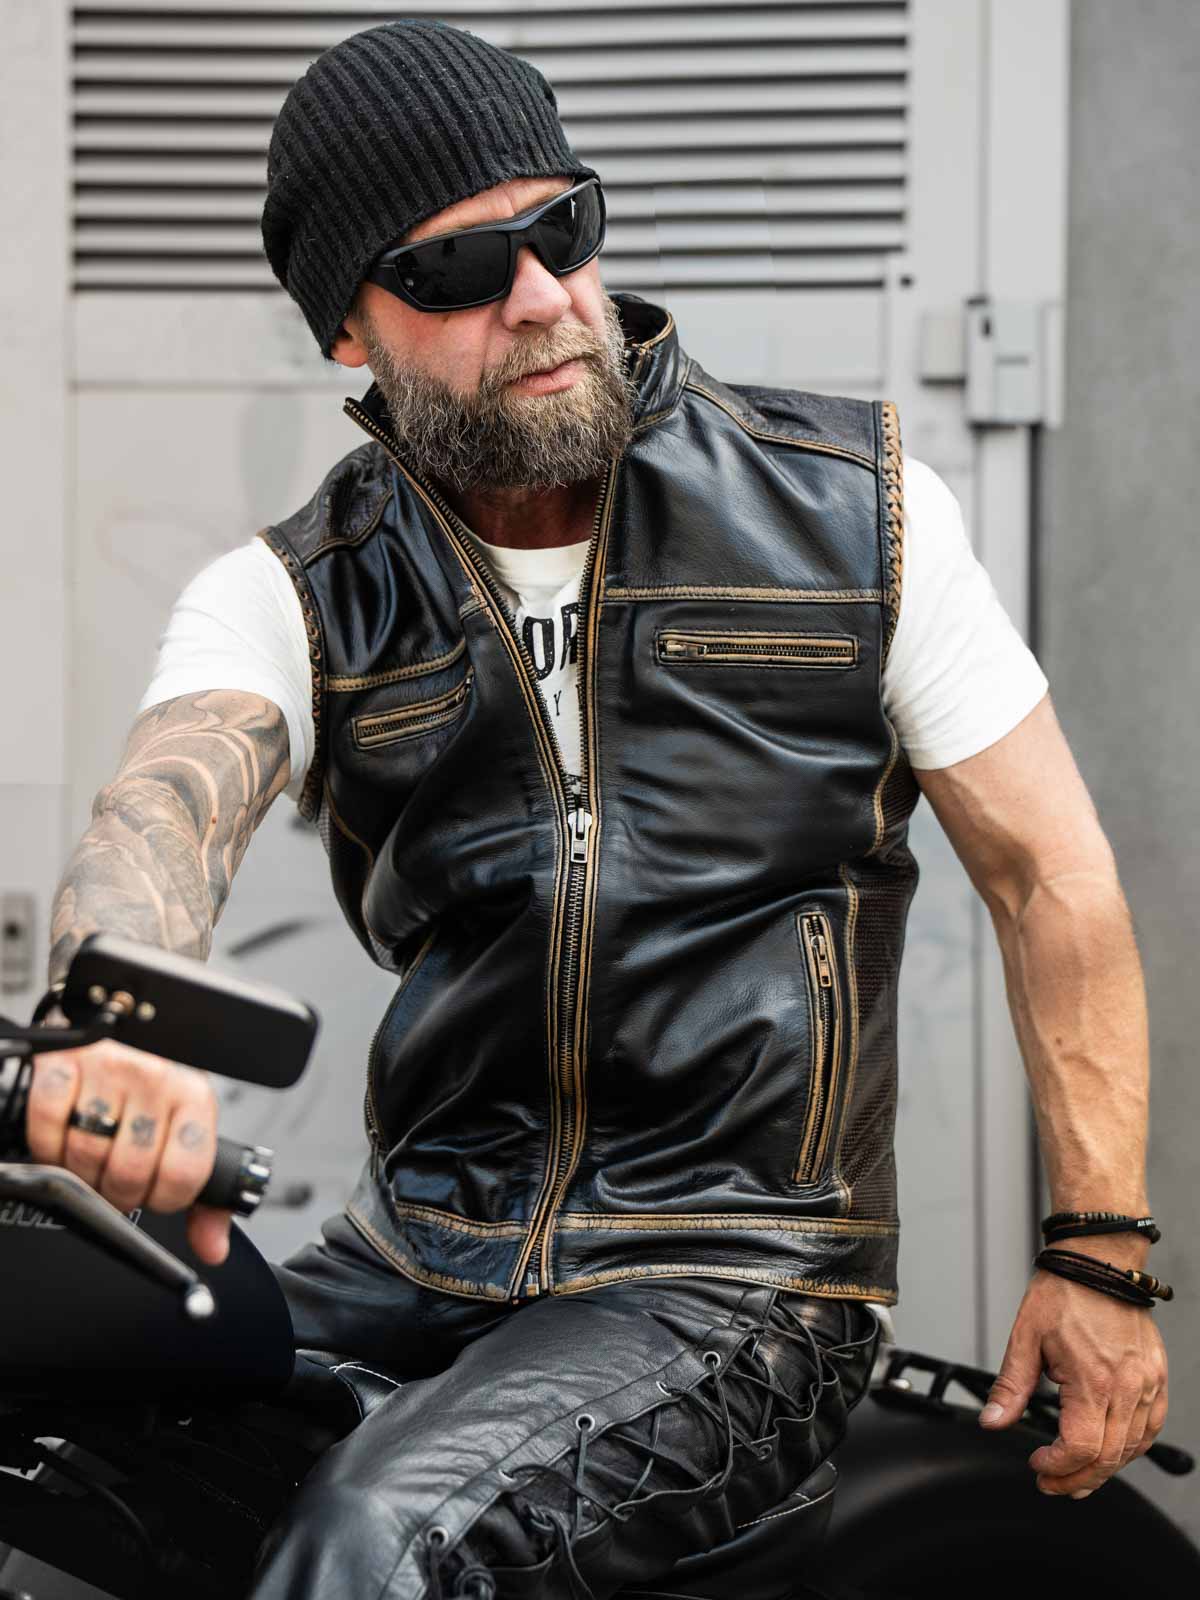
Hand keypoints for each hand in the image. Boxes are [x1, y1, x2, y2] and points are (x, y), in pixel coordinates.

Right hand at [26, 1021, 232, 1266]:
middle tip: (114, 1177)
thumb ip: (205, 1196)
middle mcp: (157, 1078)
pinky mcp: (63, 1063)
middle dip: (117, 1192)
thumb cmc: (154, 1091)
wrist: (119, 1028)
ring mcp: (109, 1067)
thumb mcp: (189, 1134)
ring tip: (92, 1154)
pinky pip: (46, 1129)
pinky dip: (47, 1145)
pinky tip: (63, 1134)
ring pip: (85, 1158)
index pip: (183, 1177)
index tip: (154, 1192)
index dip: (163, 1199)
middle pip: (129, 1175)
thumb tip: (213, 1249)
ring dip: (81, 1172)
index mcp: (195, 1097)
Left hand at [977, 1262, 1168, 1496]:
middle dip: (1077, 1478)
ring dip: (1104, 1469)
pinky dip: (1130, 1447)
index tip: (1036, 1465)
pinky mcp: (1156, 1377)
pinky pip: (1151, 1427)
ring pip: (1133, 1448)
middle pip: (1109, 1458)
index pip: (1081, 1448)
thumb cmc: (1064, 1292)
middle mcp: (1127, 1387)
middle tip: (1051, 1482)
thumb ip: (1010, 1387)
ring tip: (1076, 1474)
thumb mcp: (1025, 1338)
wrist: (1099, 1260)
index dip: (1057, 1467)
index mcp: (1093, 1379)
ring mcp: (1146, 1383)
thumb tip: (992, 1422)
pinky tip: (1110, 1450)